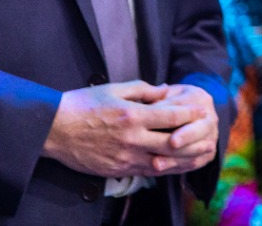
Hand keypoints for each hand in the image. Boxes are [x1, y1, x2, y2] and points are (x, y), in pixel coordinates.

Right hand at [42, 82, 213, 177]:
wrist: (51, 130)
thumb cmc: (82, 105)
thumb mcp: (114, 89)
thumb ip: (144, 90)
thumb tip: (166, 90)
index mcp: (132, 116)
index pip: (171, 117)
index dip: (191, 114)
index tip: (203, 109)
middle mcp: (131, 139)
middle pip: (172, 142)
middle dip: (193, 137)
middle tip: (209, 132)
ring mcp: (123, 157)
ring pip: (162, 161)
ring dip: (184, 157)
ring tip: (200, 151)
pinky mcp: (116, 170)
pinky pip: (146, 171)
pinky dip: (164, 168)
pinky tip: (175, 163)